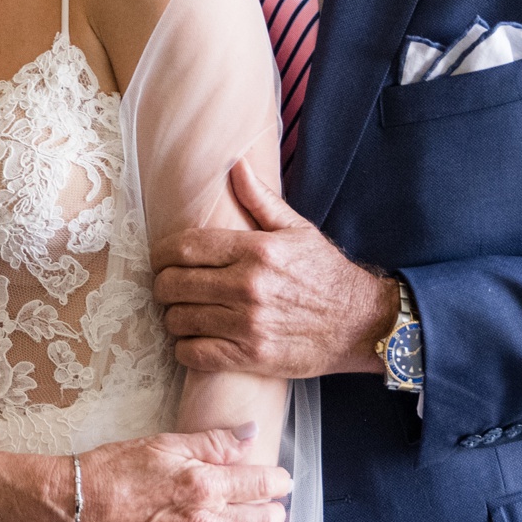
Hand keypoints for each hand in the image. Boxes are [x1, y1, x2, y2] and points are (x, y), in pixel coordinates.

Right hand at [80, 422, 289, 521]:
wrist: (78, 505)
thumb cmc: (116, 470)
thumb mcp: (166, 444)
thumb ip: (214, 441)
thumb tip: (251, 431)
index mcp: (204, 485)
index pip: (263, 484)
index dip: (279, 480)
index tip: (279, 478)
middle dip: (275, 511)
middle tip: (270, 503)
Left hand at [152, 159, 399, 379]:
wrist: (361, 323)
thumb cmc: (326, 274)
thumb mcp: (297, 229)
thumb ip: (260, 199)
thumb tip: (235, 165)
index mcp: (255, 250)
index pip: (186, 247)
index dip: (161, 253)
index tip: (160, 258)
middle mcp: (248, 286)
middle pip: (174, 284)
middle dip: (162, 285)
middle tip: (168, 287)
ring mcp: (248, 324)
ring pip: (180, 320)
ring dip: (172, 317)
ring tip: (181, 312)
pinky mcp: (251, 356)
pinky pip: (195, 354)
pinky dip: (185, 348)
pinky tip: (193, 340)